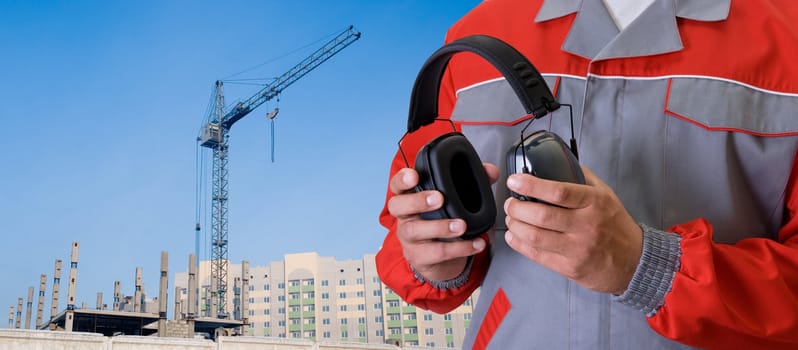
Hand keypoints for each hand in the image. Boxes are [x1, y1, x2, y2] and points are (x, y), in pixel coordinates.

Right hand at [387, 163, 498, 280]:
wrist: (438, 259)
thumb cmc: (443, 221)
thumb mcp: (455, 200)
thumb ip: (472, 182)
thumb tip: (491, 171)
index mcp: (410, 197)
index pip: (397, 185)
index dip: (402, 179)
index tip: (414, 175)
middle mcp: (405, 216)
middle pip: (397, 205)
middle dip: (418, 201)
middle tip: (439, 199)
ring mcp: (409, 237)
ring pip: (415, 230)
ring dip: (440, 227)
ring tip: (461, 225)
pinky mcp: (419, 256)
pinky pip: (436, 253)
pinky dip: (459, 248)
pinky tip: (476, 243)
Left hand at [503, 166, 641, 293]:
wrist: (635, 262)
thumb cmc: (616, 225)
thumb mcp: (606, 194)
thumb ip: (582, 177)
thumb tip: (557, 160)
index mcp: (594, 203)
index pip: (559, 192)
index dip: (531, 185)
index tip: (514, 181)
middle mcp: (586, 226)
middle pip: (541, 216)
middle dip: (517, 208)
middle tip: (510, 203)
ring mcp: (578, 249)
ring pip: (535, 237)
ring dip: (515, 226)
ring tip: (511, 218)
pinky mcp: (570, 268)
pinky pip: (537, 256)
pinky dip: (520, 244)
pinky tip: (514, 236)